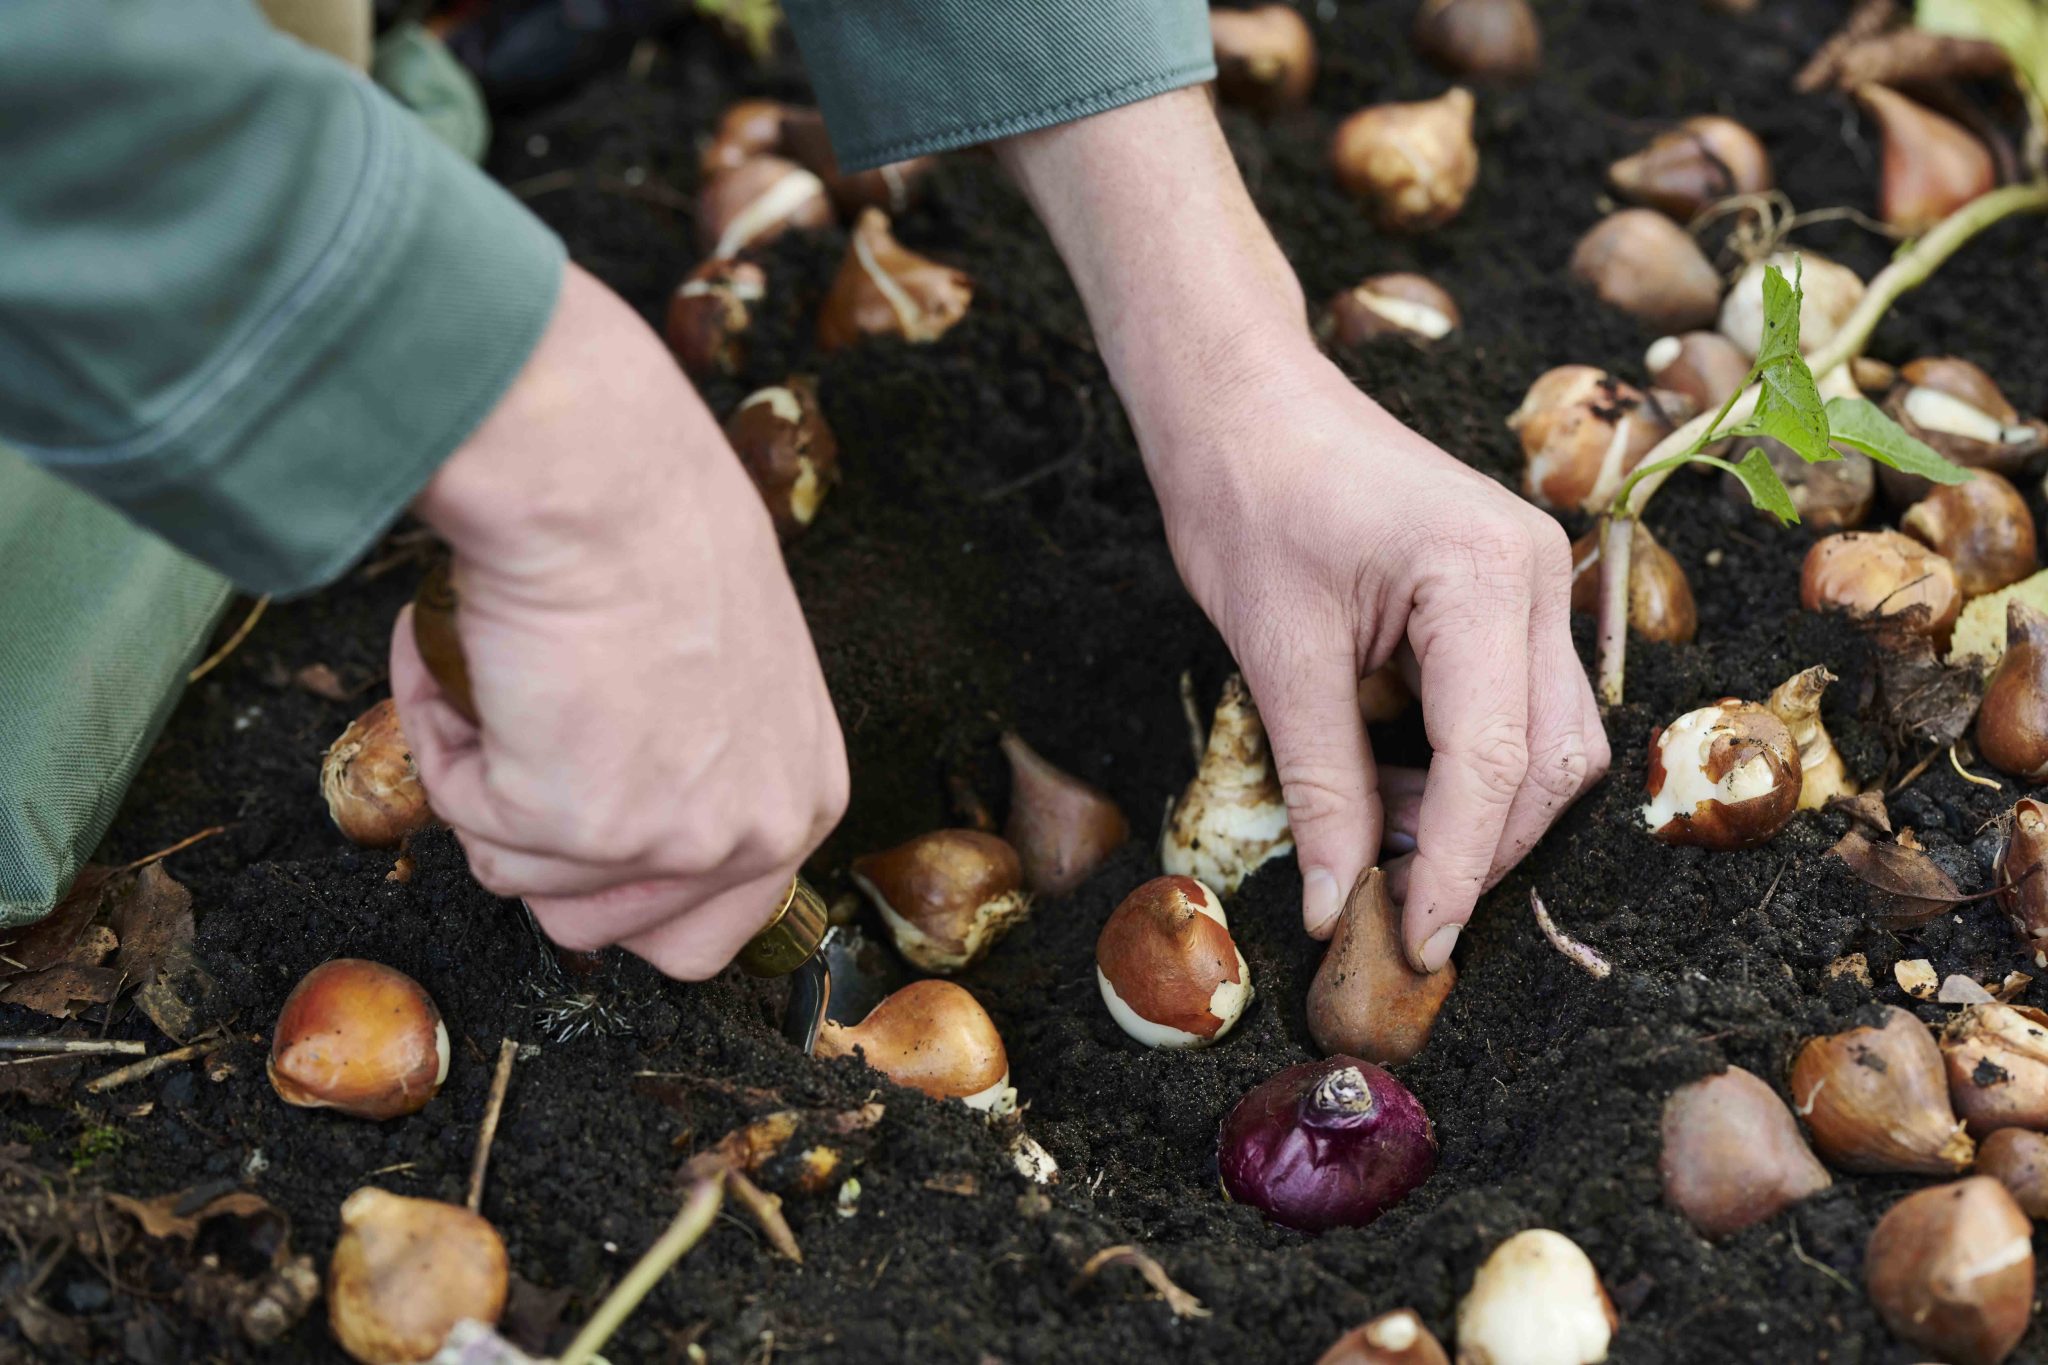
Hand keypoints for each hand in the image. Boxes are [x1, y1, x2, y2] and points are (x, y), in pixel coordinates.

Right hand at [391, 265, 848, 978]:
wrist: (601, 476)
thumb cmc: (656, 523)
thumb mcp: (725, 660)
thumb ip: (697, 752)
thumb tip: (624, 789)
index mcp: (802, 798)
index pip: (703, 932)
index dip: (615, 886)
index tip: (574, 823)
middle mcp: (757, 836)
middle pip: (600, 928)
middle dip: (535, 842)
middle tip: (528, 733)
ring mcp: (672, 840)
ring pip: (516, 872)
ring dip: (485, 773)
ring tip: (512, 665)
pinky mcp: (582, 824)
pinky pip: (461, 815)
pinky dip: (442, 733)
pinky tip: (478, 652)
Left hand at [1000, 89, 1606, 970]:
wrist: (1241, 399)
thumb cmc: (1246, 496)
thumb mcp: (1275, 653)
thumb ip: (1324, 786)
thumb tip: (1338, 906)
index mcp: (1482, 575)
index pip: (1496, 759)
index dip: (1461, 867)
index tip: (1418, 944)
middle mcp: (1536, 574)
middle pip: (1552, 760)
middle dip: (1481, 847)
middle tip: (1391, 905)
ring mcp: (1534, 578)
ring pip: (1552, 740)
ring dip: (1480, 811)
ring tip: (1379, 835)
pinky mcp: (1509, 591)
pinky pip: (1522, 705)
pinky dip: (1471, 766)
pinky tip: (1398, 785)